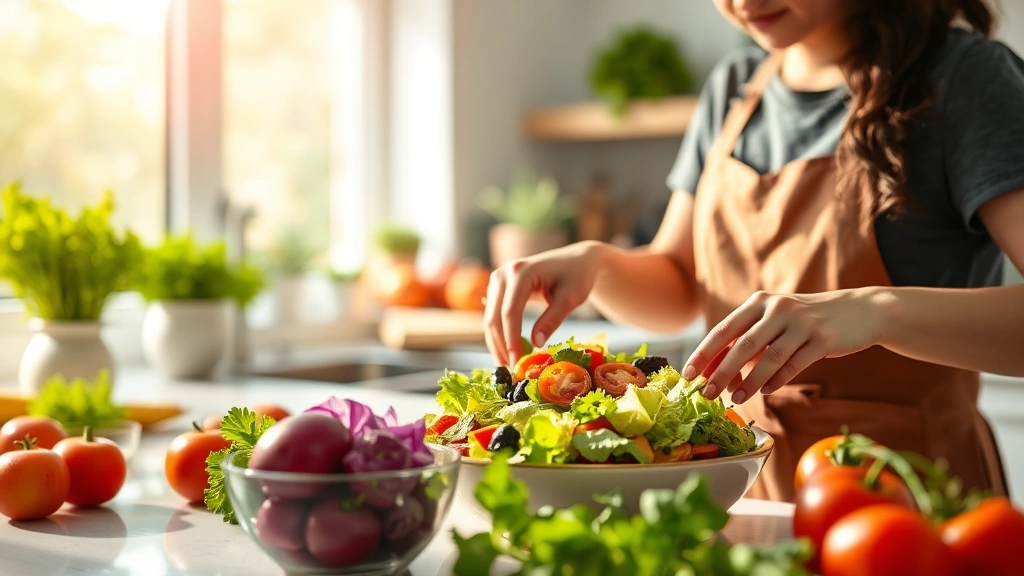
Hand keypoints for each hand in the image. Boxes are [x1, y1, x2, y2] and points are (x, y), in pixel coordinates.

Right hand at [484, 241, 605, 366]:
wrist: (576, 260)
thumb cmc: (577, 277)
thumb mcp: (571, 298)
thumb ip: (553, 319)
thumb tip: (536, 344)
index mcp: (521, 271)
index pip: (510, 311)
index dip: (511, 340)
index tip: (517, 363)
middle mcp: (504, 273)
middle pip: (494, 316)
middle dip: (501, 345)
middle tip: (511, 370)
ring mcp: (498, 279)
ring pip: (490, 317)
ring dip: (496, 342)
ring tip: (507, 365)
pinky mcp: (498, 287)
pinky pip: (493, 314)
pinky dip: (498, 334)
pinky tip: (506, 351)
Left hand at [682, 288, 883, 403]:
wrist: (859, 311)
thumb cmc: (806, 321)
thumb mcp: (774, 322)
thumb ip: (747, 342)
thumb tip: (716, 370)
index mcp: (760, 302)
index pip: (724, 329)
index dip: (704, 353)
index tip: (689, 374)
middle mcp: (778, 309)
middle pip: (742, 345)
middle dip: (721, 372)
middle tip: (707, 393)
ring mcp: (802, 323)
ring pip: (768, 357)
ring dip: (749, 382)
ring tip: (736, 399)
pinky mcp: (823, 339)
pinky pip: (794, 364)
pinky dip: (777, 380)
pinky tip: (765, 391)